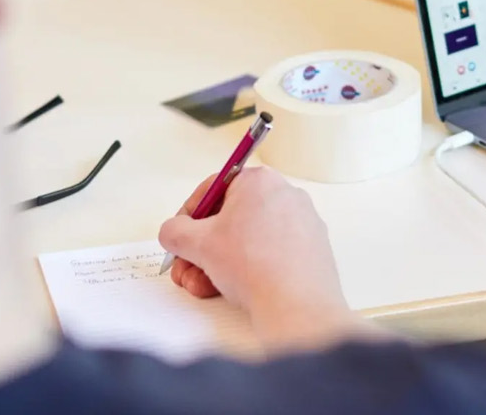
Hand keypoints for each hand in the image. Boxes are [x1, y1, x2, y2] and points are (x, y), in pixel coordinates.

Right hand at [159, 168, 383, 349]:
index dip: (188, 216)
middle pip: (230, 219)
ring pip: (248, 240)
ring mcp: (302, 222)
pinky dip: (248, 269)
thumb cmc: (251, 264)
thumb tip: (174, 232)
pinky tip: (230, 290)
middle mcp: (285, 195)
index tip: (179, 237)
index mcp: (259, 181)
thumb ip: (175, 231)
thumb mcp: (198, 243)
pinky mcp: (312, 249)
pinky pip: (270, 253)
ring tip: (202, 286)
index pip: (212, 190)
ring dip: (218, 264)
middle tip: (186, 269)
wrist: (295, 304)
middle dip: (201, 249)